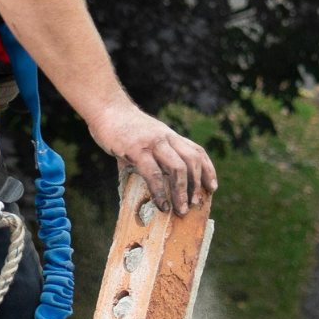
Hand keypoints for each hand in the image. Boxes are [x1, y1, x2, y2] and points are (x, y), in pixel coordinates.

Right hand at [88, 101, 217, 214]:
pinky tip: (162, 204)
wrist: (106, 108)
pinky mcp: (137, 149)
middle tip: (195, 204)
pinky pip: (153, 173)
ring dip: (182, 191)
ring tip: (181, 210)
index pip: (197, 151)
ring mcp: (153, 143)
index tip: (212, 187)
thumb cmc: (122, 128)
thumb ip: (148, 159)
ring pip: (178, 168)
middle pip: (192, 161)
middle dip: (196, 185)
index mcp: (170, 136)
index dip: (208, 170)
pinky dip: (160, 191)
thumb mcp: (144, 140)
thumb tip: (145, 186)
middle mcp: (167, 138)